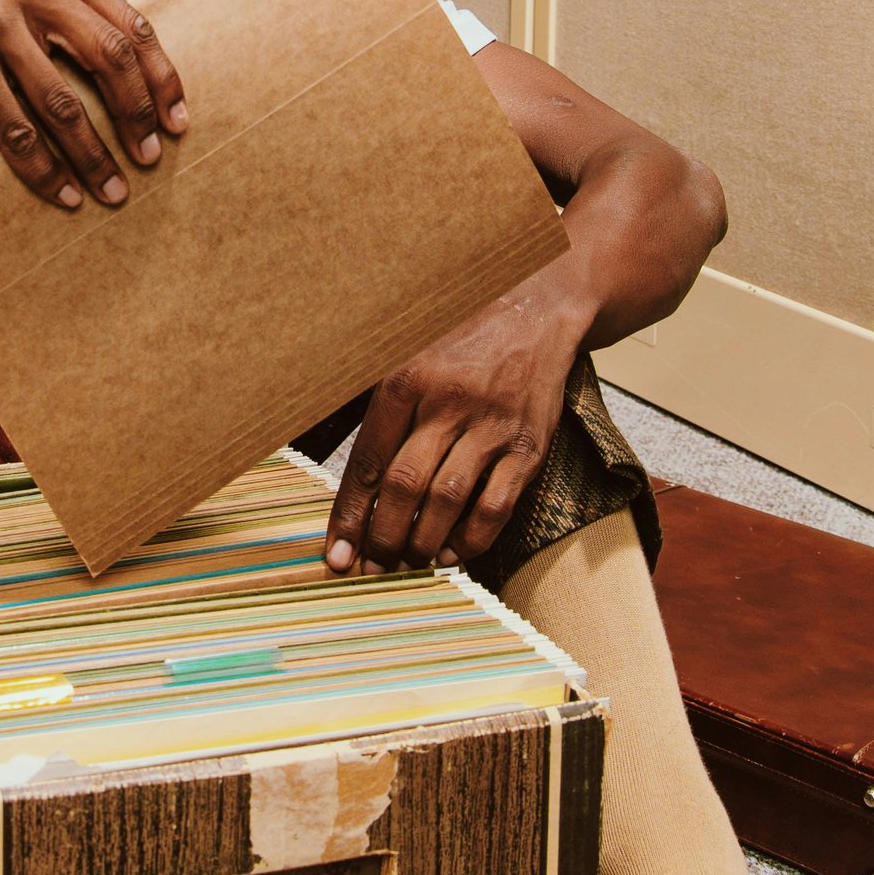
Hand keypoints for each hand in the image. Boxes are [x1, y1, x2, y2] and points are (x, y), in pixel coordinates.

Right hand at [0, 0, 187, 208]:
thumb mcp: (27, 4)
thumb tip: (142, 89)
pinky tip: (65, 194)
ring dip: (93, 156)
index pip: (129, 26)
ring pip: (63, 104)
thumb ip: (76, 25)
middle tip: (150, 157)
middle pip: (107, 58)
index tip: (176, 121)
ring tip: (113, 189)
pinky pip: (18, 132)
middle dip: (135, 116)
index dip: (159, 78)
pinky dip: (46, 171)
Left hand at [324, 282, 595, 573]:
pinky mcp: (528, 445)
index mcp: (408, 378)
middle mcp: (449, 401)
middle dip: (383, 537)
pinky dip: (470, 539)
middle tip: (373, 566)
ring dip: (421, 542)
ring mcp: (491, 425)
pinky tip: (451, 553)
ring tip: (406, 562)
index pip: (369, 462)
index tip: (336, 553)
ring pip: (447, 501)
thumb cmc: (460, 338)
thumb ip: (380, 410)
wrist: (537, 308)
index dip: (349, 515)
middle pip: (405, 486)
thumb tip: (351, 485)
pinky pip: (495, 506)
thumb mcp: (408, 353)